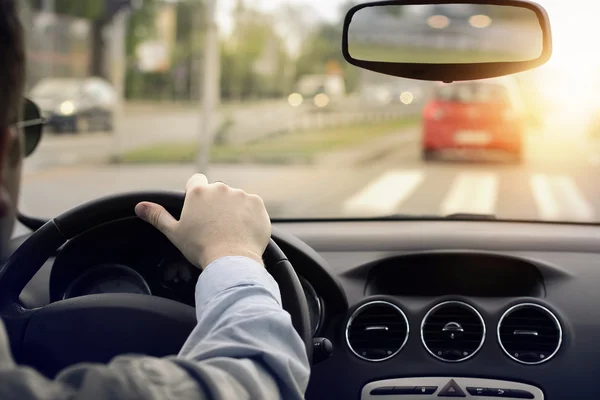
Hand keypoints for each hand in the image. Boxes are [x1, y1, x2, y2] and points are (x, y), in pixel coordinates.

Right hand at [134, 174, 270, 268]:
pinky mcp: (258, 204)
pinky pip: (253, 207)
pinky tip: (243, 231)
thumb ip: (157, 216)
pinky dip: (249, 216)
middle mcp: (220, 188)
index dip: (197, 194)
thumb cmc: (201, 248)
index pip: (196, 181)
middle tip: (214, 226)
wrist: (232, 261)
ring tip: (230, 231)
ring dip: (234, 210)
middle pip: (217, 191)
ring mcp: (241, 195)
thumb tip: (139, 206)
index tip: (199, 209)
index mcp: (198, 192)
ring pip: (236, 199)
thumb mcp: (174, 233)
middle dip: (216, 204)